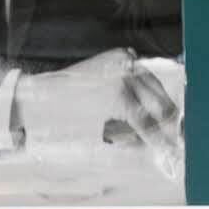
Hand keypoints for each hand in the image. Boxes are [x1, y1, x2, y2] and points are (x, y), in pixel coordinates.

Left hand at [11, 47, 177, 153]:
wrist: (36, 97)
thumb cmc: (59, 123)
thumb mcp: (95, 140)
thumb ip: (128, 142)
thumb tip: (154, 147)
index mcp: (119, 96)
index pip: (150, 123)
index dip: (162, 141)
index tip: (171, 152)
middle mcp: (125, 74)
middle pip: (160, 102)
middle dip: (167, 124)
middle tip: (172, 141)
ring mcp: (123, 61)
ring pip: (156, 86)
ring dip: (158, 107)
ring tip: (157, 126)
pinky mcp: (119, 56)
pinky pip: (143, 74)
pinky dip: (145, 90)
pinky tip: (141, 106)